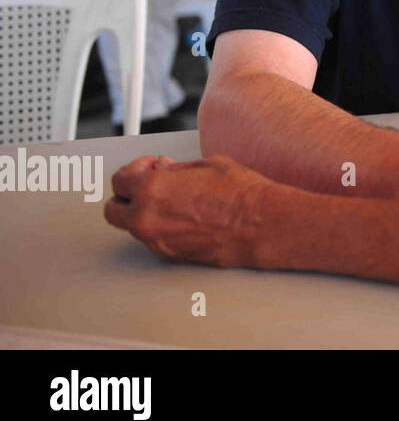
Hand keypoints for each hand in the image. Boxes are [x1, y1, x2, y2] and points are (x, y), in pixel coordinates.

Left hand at [103, 155, 274, 267]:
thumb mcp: (207, 165)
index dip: (135, 169)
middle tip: (146, 185)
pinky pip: (153, 239)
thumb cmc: (241, 194)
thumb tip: (164, 168)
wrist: (262, 224)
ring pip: (133, 227)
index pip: (120, 180)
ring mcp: (157, 241)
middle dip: (126, 196)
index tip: (150, 166)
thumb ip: (176, 168)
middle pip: (113, 210)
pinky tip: (183, 216)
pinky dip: (160, 227)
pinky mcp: (171, 255)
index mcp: (151, 190)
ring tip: (172, 201)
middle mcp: (147, 218)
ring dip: (143, 212)